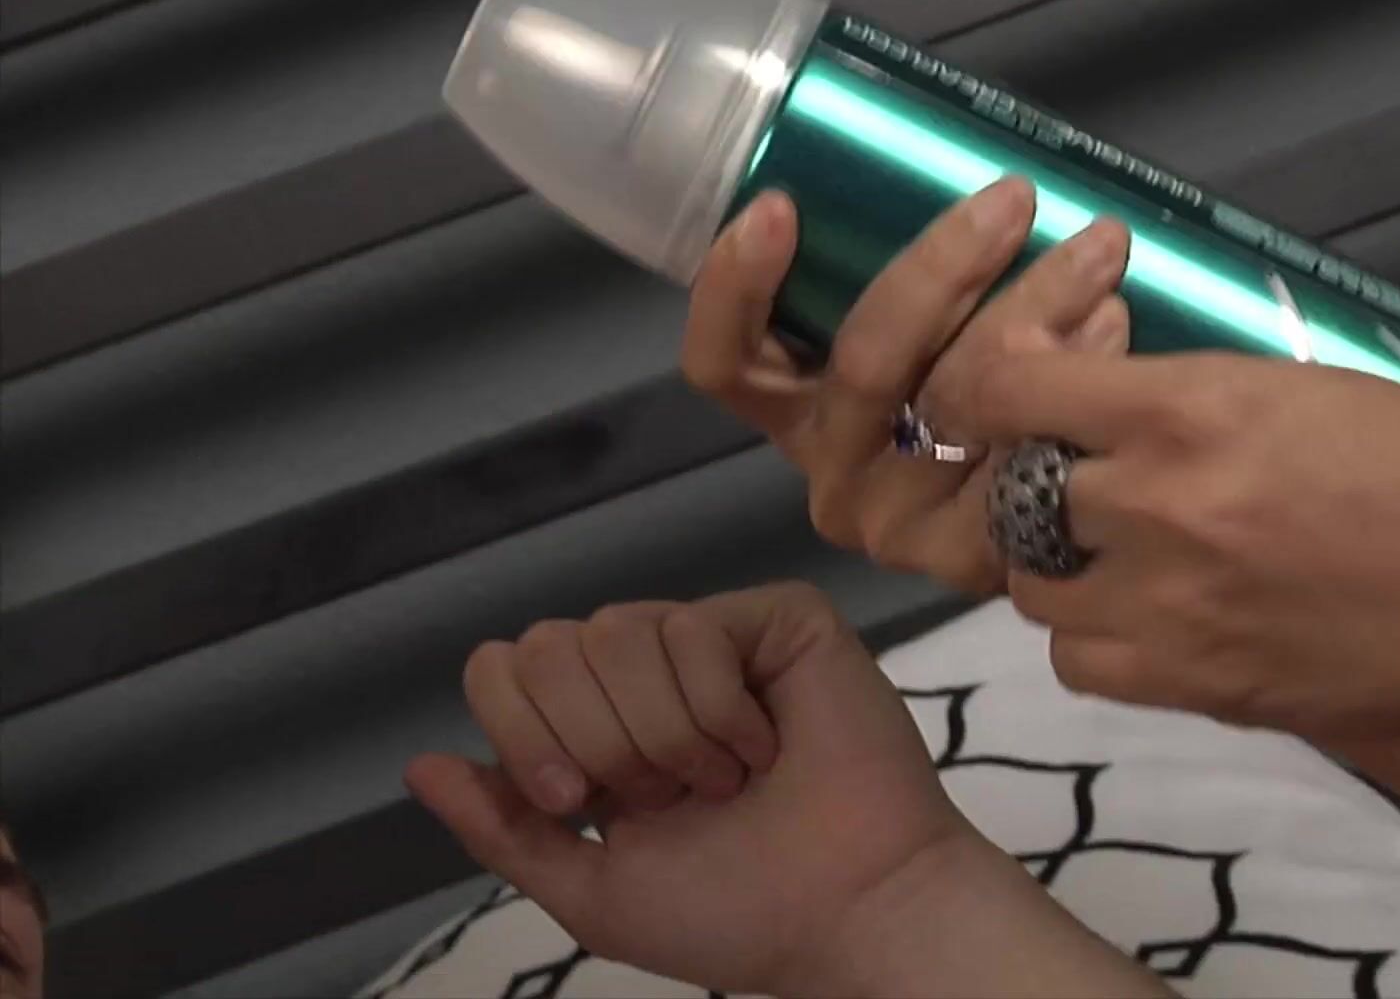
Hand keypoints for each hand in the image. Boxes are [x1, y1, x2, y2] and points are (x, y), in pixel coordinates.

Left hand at [407, 583, 1171, 997]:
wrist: (847, 910)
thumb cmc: (738, 912)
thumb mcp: (592, 890)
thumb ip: (503, 829)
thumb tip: (420, 765)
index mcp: (597, 729)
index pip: (505, 669)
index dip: (524, 733)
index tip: (583, 805)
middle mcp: (646, 673)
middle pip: (549, 644)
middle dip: (599, 742)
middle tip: (669, 796)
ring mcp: (711, 640)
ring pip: (615, 633)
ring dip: (665, 735)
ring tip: (726, 780)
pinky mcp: (774, 619)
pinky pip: (691, 629)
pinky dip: (719, 711)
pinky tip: (765, 748)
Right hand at [680, 179, 1131, 593]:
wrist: (1082, 520)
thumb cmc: (994, 387)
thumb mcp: (927, 333)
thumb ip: (917, 282)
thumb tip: (963, 174)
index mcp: (792, 412)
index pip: (724, 364)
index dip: (735, 288)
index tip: (779, 206)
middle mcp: (834, 470)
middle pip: (866, 360)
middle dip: (945, 264)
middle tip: (1016, 197)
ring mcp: (901, 521)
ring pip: (955, 397)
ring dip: (1034, 306)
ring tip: (1099, 251)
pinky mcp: (978, 554)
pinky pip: (1020, 446)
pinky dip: (1073, 375)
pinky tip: (1112, 328)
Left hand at [952, 350, 1399, 739]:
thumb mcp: (1295, 388)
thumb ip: (1180, 403)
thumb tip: (1096, 412)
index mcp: (1189, 411)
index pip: (1012, 392)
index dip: (984, 392)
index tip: (991, 396)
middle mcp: (1160, 511)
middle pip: (1013, 500)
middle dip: (1031, 486)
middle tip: (1072, 480)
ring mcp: (1175, 613)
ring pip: (1034, 598)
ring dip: (1056, 570)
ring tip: (1114, 555)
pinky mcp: (1203, 690)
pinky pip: (1090, 669)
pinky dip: (1099, 641)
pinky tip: (1149, 617)